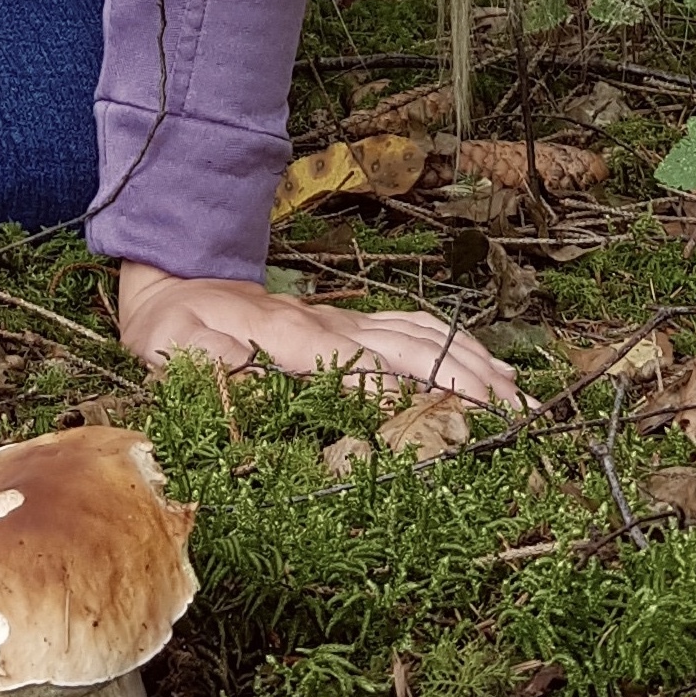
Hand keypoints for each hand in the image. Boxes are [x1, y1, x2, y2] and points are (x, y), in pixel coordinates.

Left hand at [118, 262, 521, 408]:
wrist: (177, 274)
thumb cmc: (176, 324)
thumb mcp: (175, 345)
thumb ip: (209, 360)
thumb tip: (244, 375)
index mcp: (291, 339)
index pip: (356, 367)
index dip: (398, 393)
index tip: (442, 422)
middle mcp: (331, 325)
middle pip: (408, 350)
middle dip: (462, 383)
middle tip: (512, 419)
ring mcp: (347, 318)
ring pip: (422, 337)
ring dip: (472, 366)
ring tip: (520, 400)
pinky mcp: (352, 320)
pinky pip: (415, 327)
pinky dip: (458, 347)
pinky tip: (492, 368)